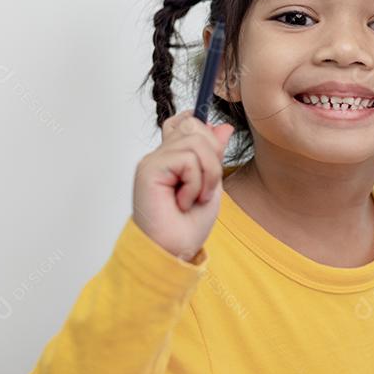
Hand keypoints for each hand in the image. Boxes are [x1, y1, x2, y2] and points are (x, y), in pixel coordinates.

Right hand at [132, 110, 233, 262]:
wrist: (174, 250)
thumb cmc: (188, 225)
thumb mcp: (211, 184)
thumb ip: (214, 155)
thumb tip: (223, 127)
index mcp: (172, 158)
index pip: (184, 123)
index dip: (202, 127)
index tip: (215, 147)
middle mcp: (160, 155)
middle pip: (195, 127)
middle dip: (213, 156)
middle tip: (207, 187)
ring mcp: (153, 161)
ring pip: (196, 142)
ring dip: (207, 174)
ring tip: (196, 197)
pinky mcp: (149, 169)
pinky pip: (187, 159)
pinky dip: (195, 183)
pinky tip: (183, 201)